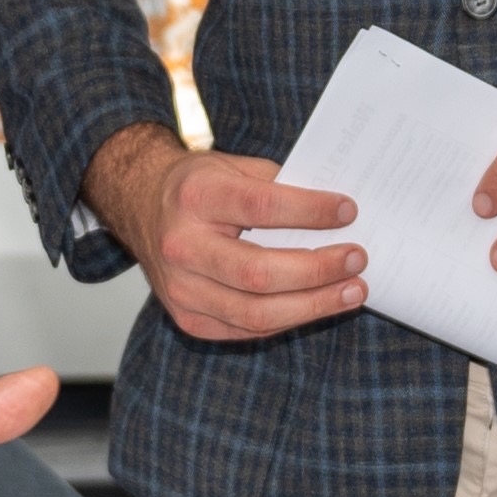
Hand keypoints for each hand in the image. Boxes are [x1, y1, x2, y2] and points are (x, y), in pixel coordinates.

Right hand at [86, 123, 366, 344]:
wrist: (140, 205)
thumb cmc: (198, 185)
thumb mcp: (233, 167)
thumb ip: (279, 186)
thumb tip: (339, 213)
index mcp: (195, 197)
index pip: (260, 207)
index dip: (310, 211)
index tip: (349, 210)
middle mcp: (181, 246)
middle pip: (258, 272)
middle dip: (318, 269)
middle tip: (357, 258)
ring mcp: (181, 289)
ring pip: (256, 312)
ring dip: (314, 305)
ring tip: (352, 291)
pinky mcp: (187, 318)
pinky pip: (248, 329)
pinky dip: (290, 318)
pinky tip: (318, 304)